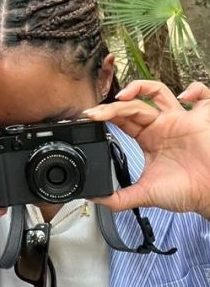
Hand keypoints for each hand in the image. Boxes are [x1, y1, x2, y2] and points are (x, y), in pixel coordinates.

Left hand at [82, 79, 209, 216]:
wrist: (209, 197)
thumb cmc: (185, 192)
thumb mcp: (146, 194)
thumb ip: (120, 198)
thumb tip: (96, 199)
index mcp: (149, 138)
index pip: (123, 119)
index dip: (106, 115)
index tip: (89, 117)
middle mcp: (162, 125)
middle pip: (133, 105)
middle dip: (113, 107)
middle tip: (96, 114)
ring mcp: (180, 119)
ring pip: (158, 92)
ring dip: (140, 87)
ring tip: (123, 95)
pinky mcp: (200, 119)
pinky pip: (202, 96)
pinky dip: (195, 90)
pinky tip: (183, 97)